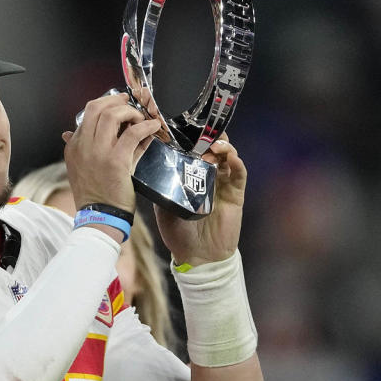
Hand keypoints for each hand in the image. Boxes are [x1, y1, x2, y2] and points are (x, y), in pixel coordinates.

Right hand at [62, 89, 161, 213]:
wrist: (99, 215)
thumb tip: (86, 132)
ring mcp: (98, 152)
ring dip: (130, 112)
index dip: (105, 104)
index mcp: (74, 146)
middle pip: (97, 108)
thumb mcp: (82, 168)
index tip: (119, 104)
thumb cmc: (95, 194)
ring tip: (140, 118)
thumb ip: (87, 147)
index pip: (87, 114)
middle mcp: (82, 146)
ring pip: (112, 115)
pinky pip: (132, 134)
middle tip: (129, 102)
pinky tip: (152, 127)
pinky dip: (145, 126)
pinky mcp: (115, 161)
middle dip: (116, 100)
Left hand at [155, 133, 245, 266]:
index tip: (179, 125)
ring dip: (221, 146)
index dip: (188, 136)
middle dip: (207, 135)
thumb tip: (142, 163)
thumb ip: (158, 183)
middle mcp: (207, 174)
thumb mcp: (162, 202)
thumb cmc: (177, 230)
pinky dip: (236, 163)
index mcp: (189, 174)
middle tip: (200, 129)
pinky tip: (230, 157)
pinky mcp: (235, 194)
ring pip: (227, 155)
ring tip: (213, 144)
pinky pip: (239, 174)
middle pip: (211, 147)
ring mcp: (223, 182)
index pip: (191, 149)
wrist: (196, 255)